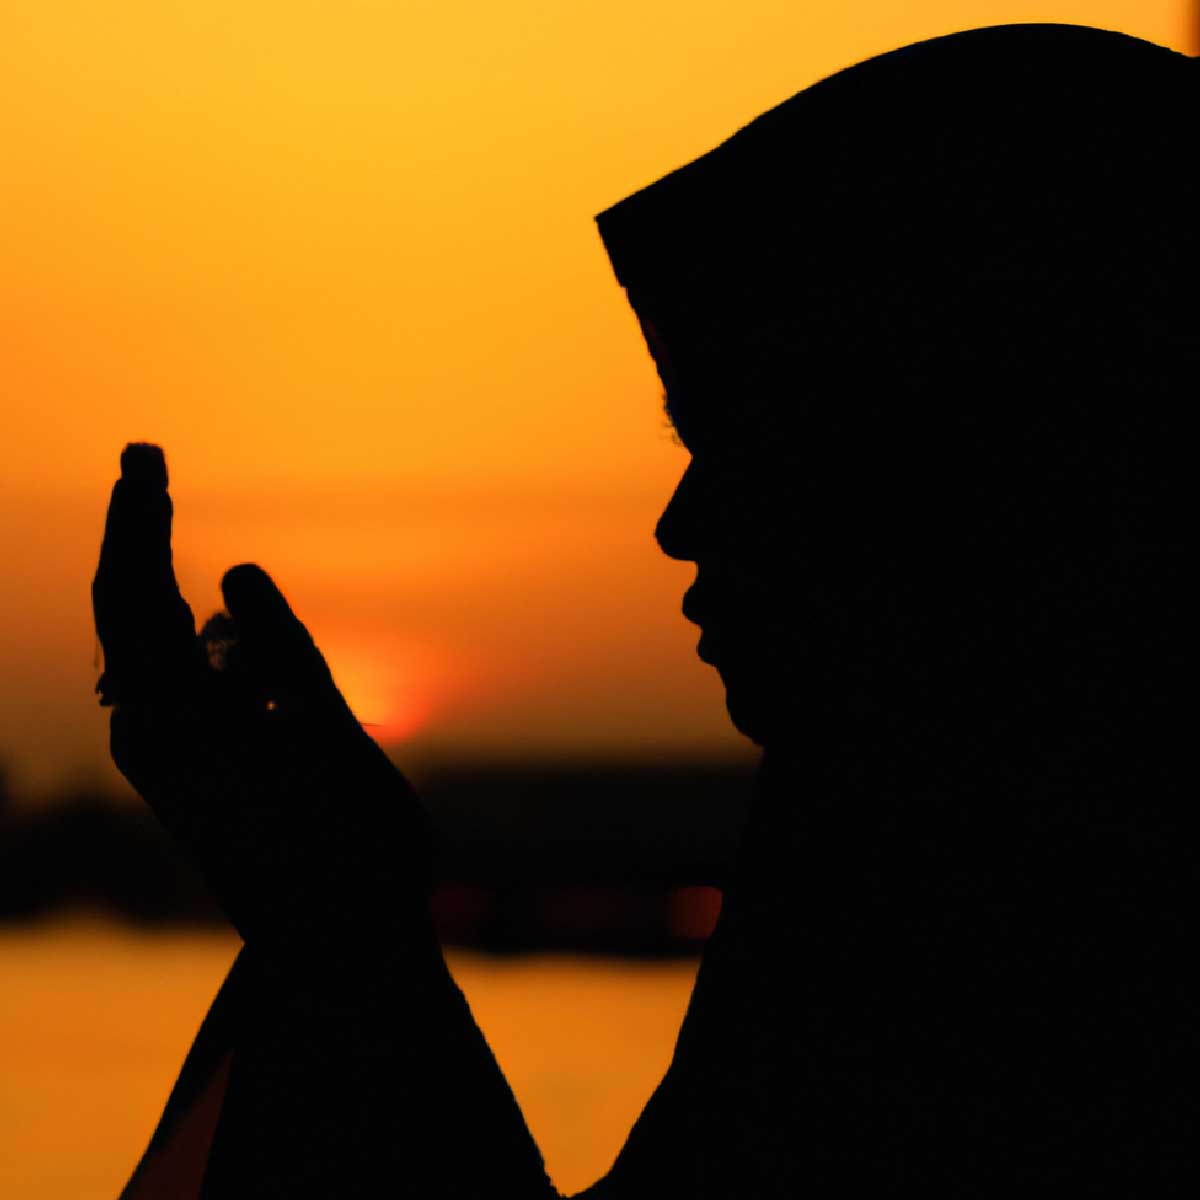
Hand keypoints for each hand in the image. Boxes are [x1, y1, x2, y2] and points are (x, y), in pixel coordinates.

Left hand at [92, 444, 430, 949]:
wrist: (340, 945)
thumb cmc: (350, 845)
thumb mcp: (329, 741)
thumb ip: (284, 654)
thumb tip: (237, 572)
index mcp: (177, 725)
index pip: (133, 596)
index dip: (139, 520)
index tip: (147, 456)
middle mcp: (152, 738)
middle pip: (124, 611)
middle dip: (134, 531)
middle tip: (145, 458)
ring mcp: (163, 758)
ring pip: (145, 645)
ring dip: (154, 578)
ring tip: (155, 515)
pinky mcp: (186, 773)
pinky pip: (169, 679)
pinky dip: (178, 630)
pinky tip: (204, 622)